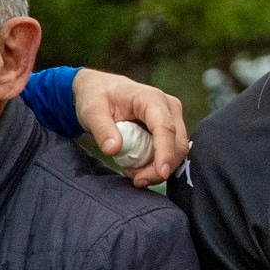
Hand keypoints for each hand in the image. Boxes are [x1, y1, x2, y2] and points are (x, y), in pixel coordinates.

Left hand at [71, 69, 187, 187]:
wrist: (103, 89)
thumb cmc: (98, 97)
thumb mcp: (92, 111)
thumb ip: (102, 129)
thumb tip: (113, 149)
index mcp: (152, 99)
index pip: (165, 128)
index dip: (165, 152)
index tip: (161, 173)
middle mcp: (169, 107)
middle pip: (177, 143)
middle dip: (161, 167)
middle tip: (135, 180)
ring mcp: (173, 118)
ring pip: (178, 151)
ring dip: (158, 168)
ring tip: (131, 172)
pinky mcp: (172, 130)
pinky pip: (171, 152)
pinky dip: (157, 165)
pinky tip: (138, 168)